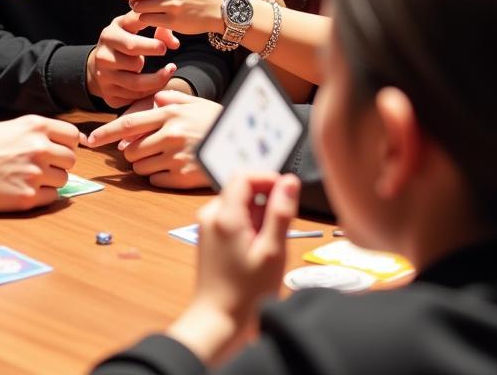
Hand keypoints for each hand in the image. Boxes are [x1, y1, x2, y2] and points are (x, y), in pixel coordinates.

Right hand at [0, 114, 81, 210]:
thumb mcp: (13, 127)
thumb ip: (41, 132)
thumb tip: (75, 140)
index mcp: (36, 126)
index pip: (73, 136)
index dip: (67, 144)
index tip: (58, 150)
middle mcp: (39, 148)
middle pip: (71, 159)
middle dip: (59, 163)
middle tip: (40, 165)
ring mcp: (35, 174)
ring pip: (63, 179)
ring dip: (50, 180)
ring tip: (27, 177)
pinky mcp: (28, 197)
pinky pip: (52, 198)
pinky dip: (42, 196)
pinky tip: (23, 188)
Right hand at [85, 11, 180, 107]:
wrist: (100, 63)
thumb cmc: (123, 40)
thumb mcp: (133, 26)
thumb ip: (156, 26)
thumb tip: (174, 44)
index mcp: (110, 35)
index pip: (132, 42)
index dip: (151, 46)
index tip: (164, 48)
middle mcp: (103, 56)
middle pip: (134, 62)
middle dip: (155, 62)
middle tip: (171, 65)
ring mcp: (104, 76)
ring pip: (136, 84)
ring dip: (157, 80)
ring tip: (168, 73)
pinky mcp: (108, 94)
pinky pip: (134, 97)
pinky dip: (148, 92)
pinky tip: (156, 85)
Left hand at [88, 89, 219, 187]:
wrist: (246, 146)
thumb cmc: (218, 121)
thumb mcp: (196, 103)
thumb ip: (171, 99)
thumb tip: (154, 101)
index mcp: (169, 114)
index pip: (127, 124)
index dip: (105, 133)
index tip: (90, 140)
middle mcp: (169, 135)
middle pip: (130, 150)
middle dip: (133, 152)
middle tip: (148, 149)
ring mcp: (176, 158)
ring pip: (140, 168)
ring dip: (145, 165)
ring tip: (164, 158)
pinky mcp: (183, 178)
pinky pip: (155, 181)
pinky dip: (158, 177)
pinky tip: (174, 168)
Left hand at [166, 173, 299, 364]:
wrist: (218, 320)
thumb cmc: (247, 292)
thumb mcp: (272, 252)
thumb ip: (281, 213)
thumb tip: (289, 182)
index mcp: (224, 215)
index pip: (244, 176)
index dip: (267, 179)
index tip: (287, 193)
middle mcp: (210, 214)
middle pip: (241, 188)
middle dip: (264, 200)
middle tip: (280, 226)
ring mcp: (206, 225)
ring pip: (237, 203)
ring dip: (257, 214)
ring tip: (268, 243)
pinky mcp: (208, 235)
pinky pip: (230, 217)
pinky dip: (247, 224)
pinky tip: (255, 248)